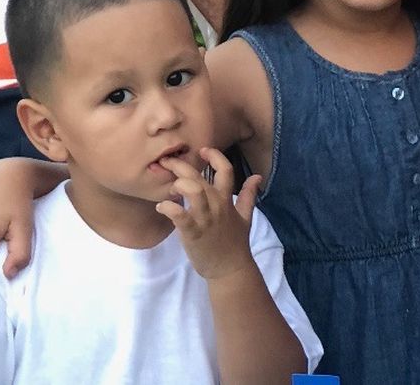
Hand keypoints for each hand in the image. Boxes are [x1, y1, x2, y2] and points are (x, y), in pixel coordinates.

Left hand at [155, 147, 260, 280]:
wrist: (229, 268)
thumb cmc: (235, 242)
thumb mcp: (246, 216)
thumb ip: (249, 195)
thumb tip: (257, 177)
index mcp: (227, 200)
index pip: (225, 170)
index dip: (215, 156)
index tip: (203, 150)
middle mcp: (216, 205)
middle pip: (199, 177)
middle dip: (181, 165)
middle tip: (166, 161)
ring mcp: (204, 218)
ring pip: (192, 191)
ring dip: (178, 184)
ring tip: (169, 188)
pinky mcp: (192, 233)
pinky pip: (179, 216)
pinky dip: (168, 207)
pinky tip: (162, 206)